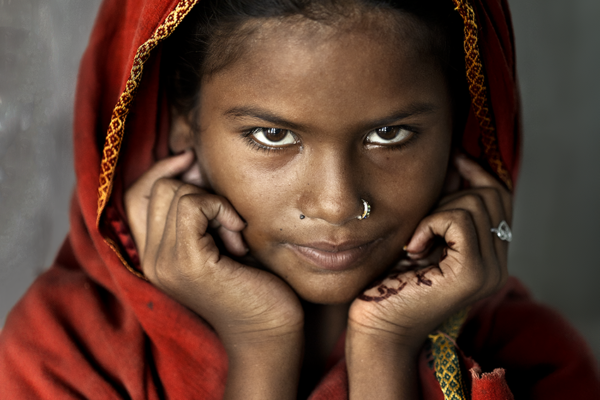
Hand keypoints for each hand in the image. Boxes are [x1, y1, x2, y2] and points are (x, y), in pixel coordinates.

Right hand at [124, 152, 303, 346]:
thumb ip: (196, 209)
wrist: (269, 329)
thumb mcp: (216, 238)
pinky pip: (194, 206)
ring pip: (175, 193)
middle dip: (199, 192)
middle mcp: (151, 260)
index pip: (134, 196)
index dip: (160, 171)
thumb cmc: (252, 281)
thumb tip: (190, 163)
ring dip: (214, 205)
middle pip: (157, 188)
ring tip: (234, 237)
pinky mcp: (187, 263)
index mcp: (154, 254)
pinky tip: (239, 236)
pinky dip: (221, 209)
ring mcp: (165, 263)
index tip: (191, 161)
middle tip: (227, 223)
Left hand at [348, 153, 511, 348]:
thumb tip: (455, 162)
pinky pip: (459, 220)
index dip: (478, 172)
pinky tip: (413, 249)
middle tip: (423, 221)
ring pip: (475, 203)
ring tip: (416, 240)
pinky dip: (430, 224)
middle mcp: (499, 266)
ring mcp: (490, 271)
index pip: (501, 198)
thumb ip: (443, 206)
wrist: (379, 324)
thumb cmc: (393, 280)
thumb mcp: (424, 234)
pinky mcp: (472, 274)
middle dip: (452, 194)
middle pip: (492, 195)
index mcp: (491, 256)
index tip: (454, 159)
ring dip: (436, 212)